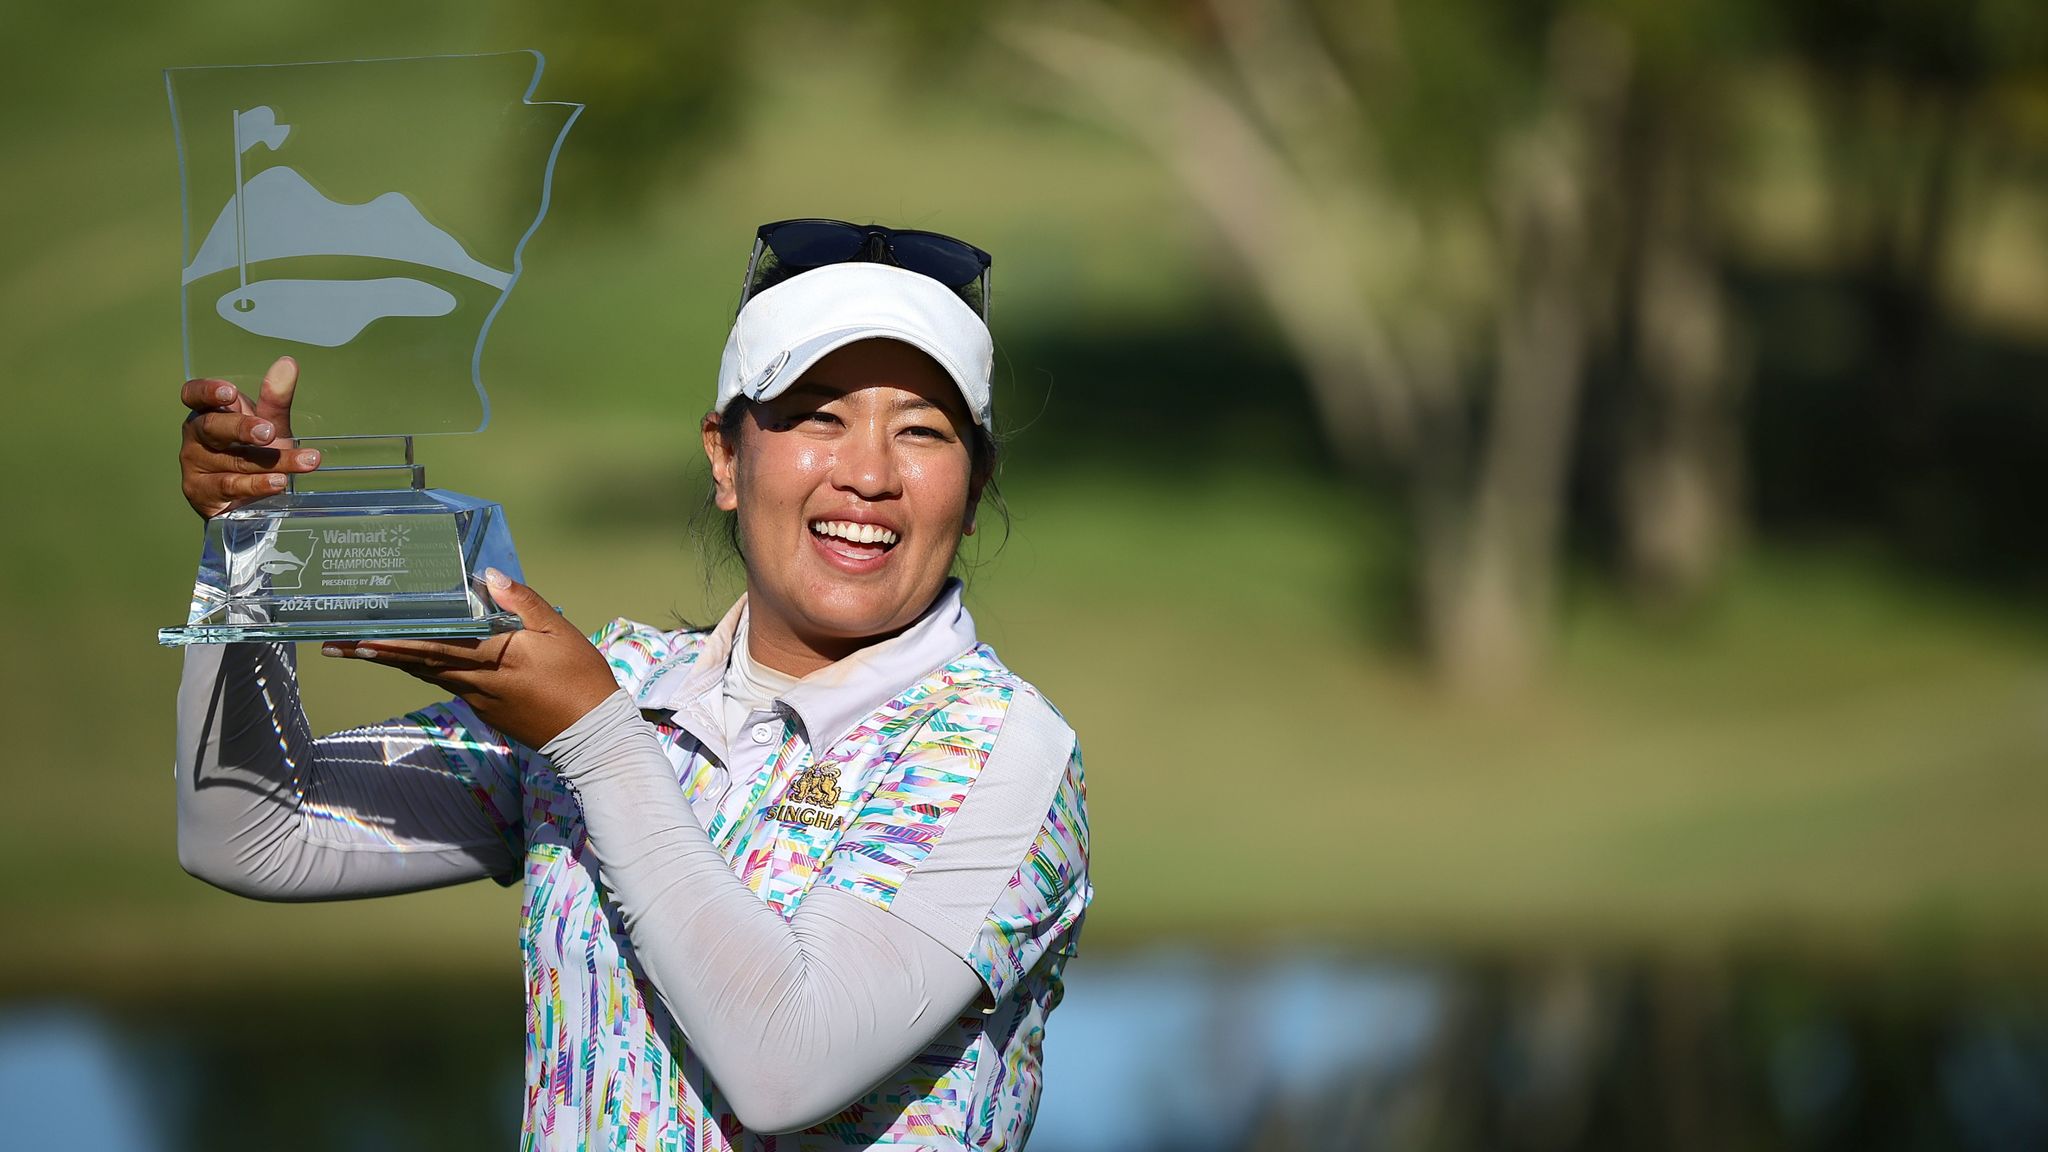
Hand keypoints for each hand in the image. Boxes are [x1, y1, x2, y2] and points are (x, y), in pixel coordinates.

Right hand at [178, 356, 323, 518]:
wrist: (247, 498)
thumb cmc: (255, 453)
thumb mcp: (270, 426)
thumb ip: (276, 399)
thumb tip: (288, 363)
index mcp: (208, 412)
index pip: (193, 395)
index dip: (207, 392)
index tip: (230, 393)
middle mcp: (196, 436)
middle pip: (211, 427)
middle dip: (241, 428)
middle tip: (268, 432)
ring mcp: (195, 465)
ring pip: (232, 461)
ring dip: (270, 462)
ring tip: (302, 462)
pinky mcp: (201, 492)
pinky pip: (229, 486)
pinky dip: (257, 484)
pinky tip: (280, 482)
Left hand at [322, 569, 620, 748]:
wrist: (593, 735)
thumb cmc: (581, 678)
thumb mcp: (559, 631)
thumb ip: (522, 602)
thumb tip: (487, 576)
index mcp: (495, 656)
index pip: (435, 646)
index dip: (394, 641)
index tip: (359, 636)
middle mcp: (476, 681)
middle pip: (417, 663)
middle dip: (374, 654)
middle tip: (334, 644)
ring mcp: (477, 699)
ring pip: (427, 674)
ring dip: (391, 661)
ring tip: (359, 650)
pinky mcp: (485, 709)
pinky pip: (445, 683)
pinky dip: (421, 669)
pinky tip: (411, 659)